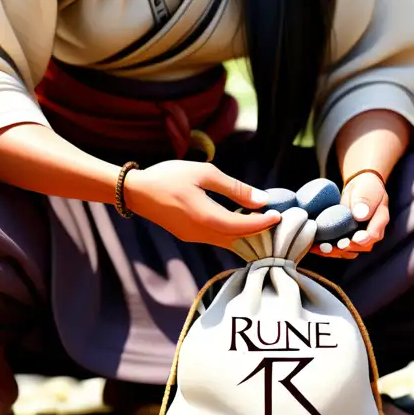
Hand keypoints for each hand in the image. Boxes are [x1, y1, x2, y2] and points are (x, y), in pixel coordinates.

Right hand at [121, 160, 279, 248]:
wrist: (135, 191)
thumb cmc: (170, 177)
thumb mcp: (204, 174)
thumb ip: (235, 188)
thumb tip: (262, 199)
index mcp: (207, 219)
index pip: (244, 228)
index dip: (264, 223)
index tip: (279, 215)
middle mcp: (201, 234)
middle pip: (238, 240)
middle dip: (258, 232)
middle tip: (275, 220)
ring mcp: (193, 237)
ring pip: (227, 240)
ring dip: (245, 232)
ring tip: (260, 218)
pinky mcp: (187, 234)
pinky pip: (216, 237)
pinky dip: (231, 231)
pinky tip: (237, 218)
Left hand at [316, 171, 389, 259]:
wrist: (361, 188)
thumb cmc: (367, 188)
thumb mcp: (368, 191)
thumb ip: (365, 202)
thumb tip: (359, 215)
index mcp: (379, 221)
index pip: (374, 235)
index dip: (363, 239)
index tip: (352, 239)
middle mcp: (369, 233)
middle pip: (360, 247)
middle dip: (344, 248)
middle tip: (330, 246)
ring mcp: (357, 237)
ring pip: (348, 251)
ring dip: (333, 251)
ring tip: (319, 247)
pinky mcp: (345, 237)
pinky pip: (337, 246)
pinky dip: (326, 247)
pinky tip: (314, 245)